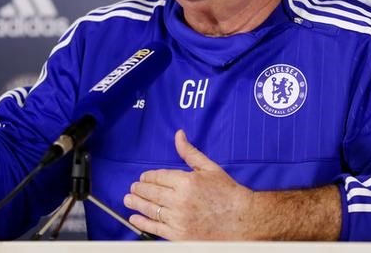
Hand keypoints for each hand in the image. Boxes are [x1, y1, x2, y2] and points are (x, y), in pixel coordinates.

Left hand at [124, 129, 253, 239]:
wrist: (242, 220)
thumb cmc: (228, 193)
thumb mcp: (209, 168)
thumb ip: (190, 153)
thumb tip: (179, 135)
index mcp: (186, 182)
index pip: (159, 177)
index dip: (148, 177)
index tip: (144, 177)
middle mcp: (179, 200)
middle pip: (152, 192)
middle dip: (140, 189)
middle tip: (133, 188)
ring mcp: (178, 219)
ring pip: (150, 209)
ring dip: (137, 203)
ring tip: (128, 199)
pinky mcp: (179, 235)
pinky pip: (155, 228)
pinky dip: (142, 223)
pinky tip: (135, 218)